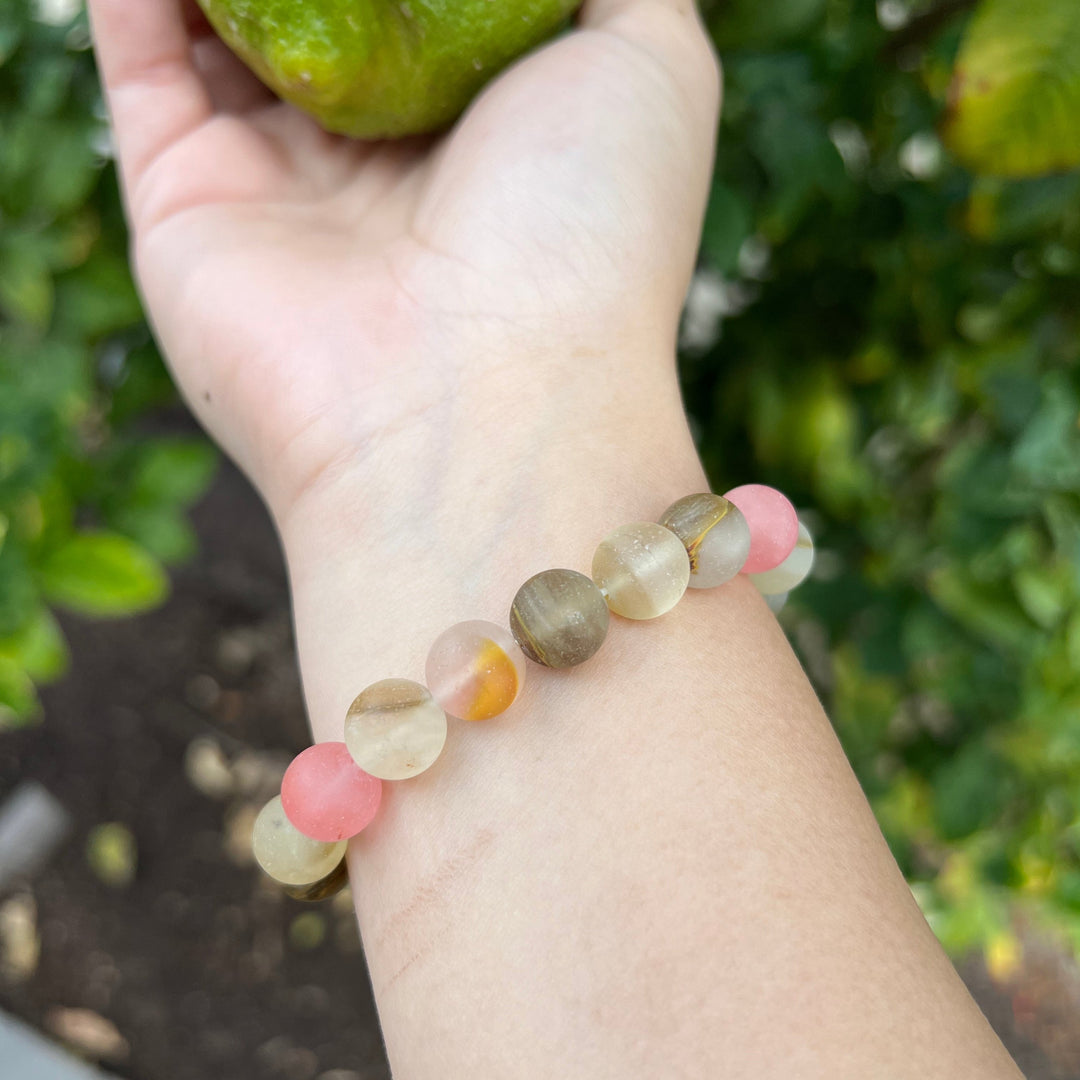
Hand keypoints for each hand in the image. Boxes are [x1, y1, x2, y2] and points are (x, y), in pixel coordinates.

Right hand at [88, 0, 719, 524]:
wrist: (480, 404)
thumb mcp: (649, 66)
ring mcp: (279, 189)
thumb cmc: (588, 233)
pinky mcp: (186, 205)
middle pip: (326, 15)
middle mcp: (382, 166)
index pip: (428, 7)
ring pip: (225, 29)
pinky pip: (139, 62)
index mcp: (487, 134)